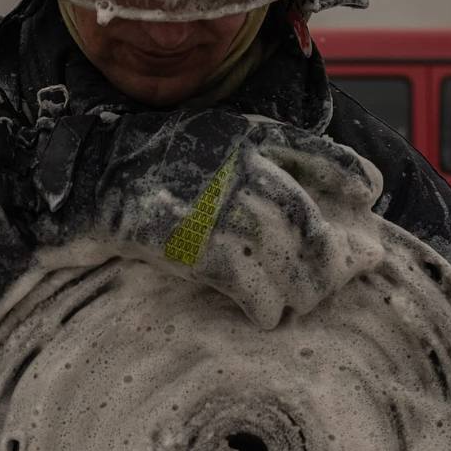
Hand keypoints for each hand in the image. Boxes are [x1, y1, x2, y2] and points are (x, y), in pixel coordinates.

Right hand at [24, 110, 390, 328]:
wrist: (83, 180)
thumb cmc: (151, 166)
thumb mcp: (211, 139)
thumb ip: (260, 157)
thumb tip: (323, 198)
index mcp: (244, 135)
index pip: (316, 153)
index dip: (348, 176)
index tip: (367, 196)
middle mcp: (235, 166)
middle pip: (306, 219)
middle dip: (329, 257)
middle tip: (336, 280)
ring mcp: (212, 205)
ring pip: (281, 255)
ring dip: (300, 287)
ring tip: (300, 302)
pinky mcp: (189, 242)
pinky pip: (245, 281)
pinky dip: (263, 304)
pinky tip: (266, 315)